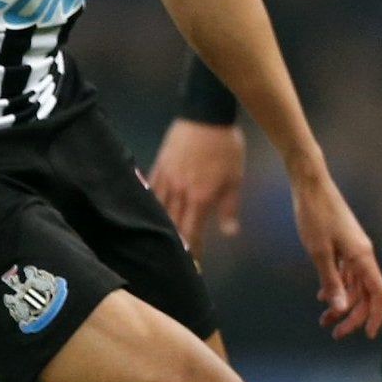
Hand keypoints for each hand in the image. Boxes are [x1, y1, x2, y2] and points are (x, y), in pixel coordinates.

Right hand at [149, 118, 244, 249]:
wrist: (205, 116)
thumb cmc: (225, 148)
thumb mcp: (234, 179)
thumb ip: (229, 208)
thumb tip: (229, 233)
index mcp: (199, 198)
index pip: (191, 232)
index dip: (190, 251)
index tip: (190, 265)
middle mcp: (179, 193)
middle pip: (172, 225)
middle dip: (173, 244)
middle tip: (172, 260)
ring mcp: (166, 179)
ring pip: (159, 211)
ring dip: (159, 228)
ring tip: (157, 242)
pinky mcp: (159, 167)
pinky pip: (151, 191)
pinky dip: (150, 206)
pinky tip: (147, 214)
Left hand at [288, 166, 381, 338]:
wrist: (310, 184)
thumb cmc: (315, 215)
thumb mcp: (319, 252)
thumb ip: (331, 281)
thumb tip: (340, 309)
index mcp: (362, 256)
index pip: (378, 293)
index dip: (375, 316)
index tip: (366, 335)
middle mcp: (363, 254)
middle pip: (365, 293)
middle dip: (352, 315)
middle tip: (334, 332)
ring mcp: (353, 248)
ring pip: (354, 284)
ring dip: (341, 303)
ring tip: (324, 320)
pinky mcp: (343, 243)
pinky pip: (345, 272)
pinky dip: (336, 286)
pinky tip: (322, 296)